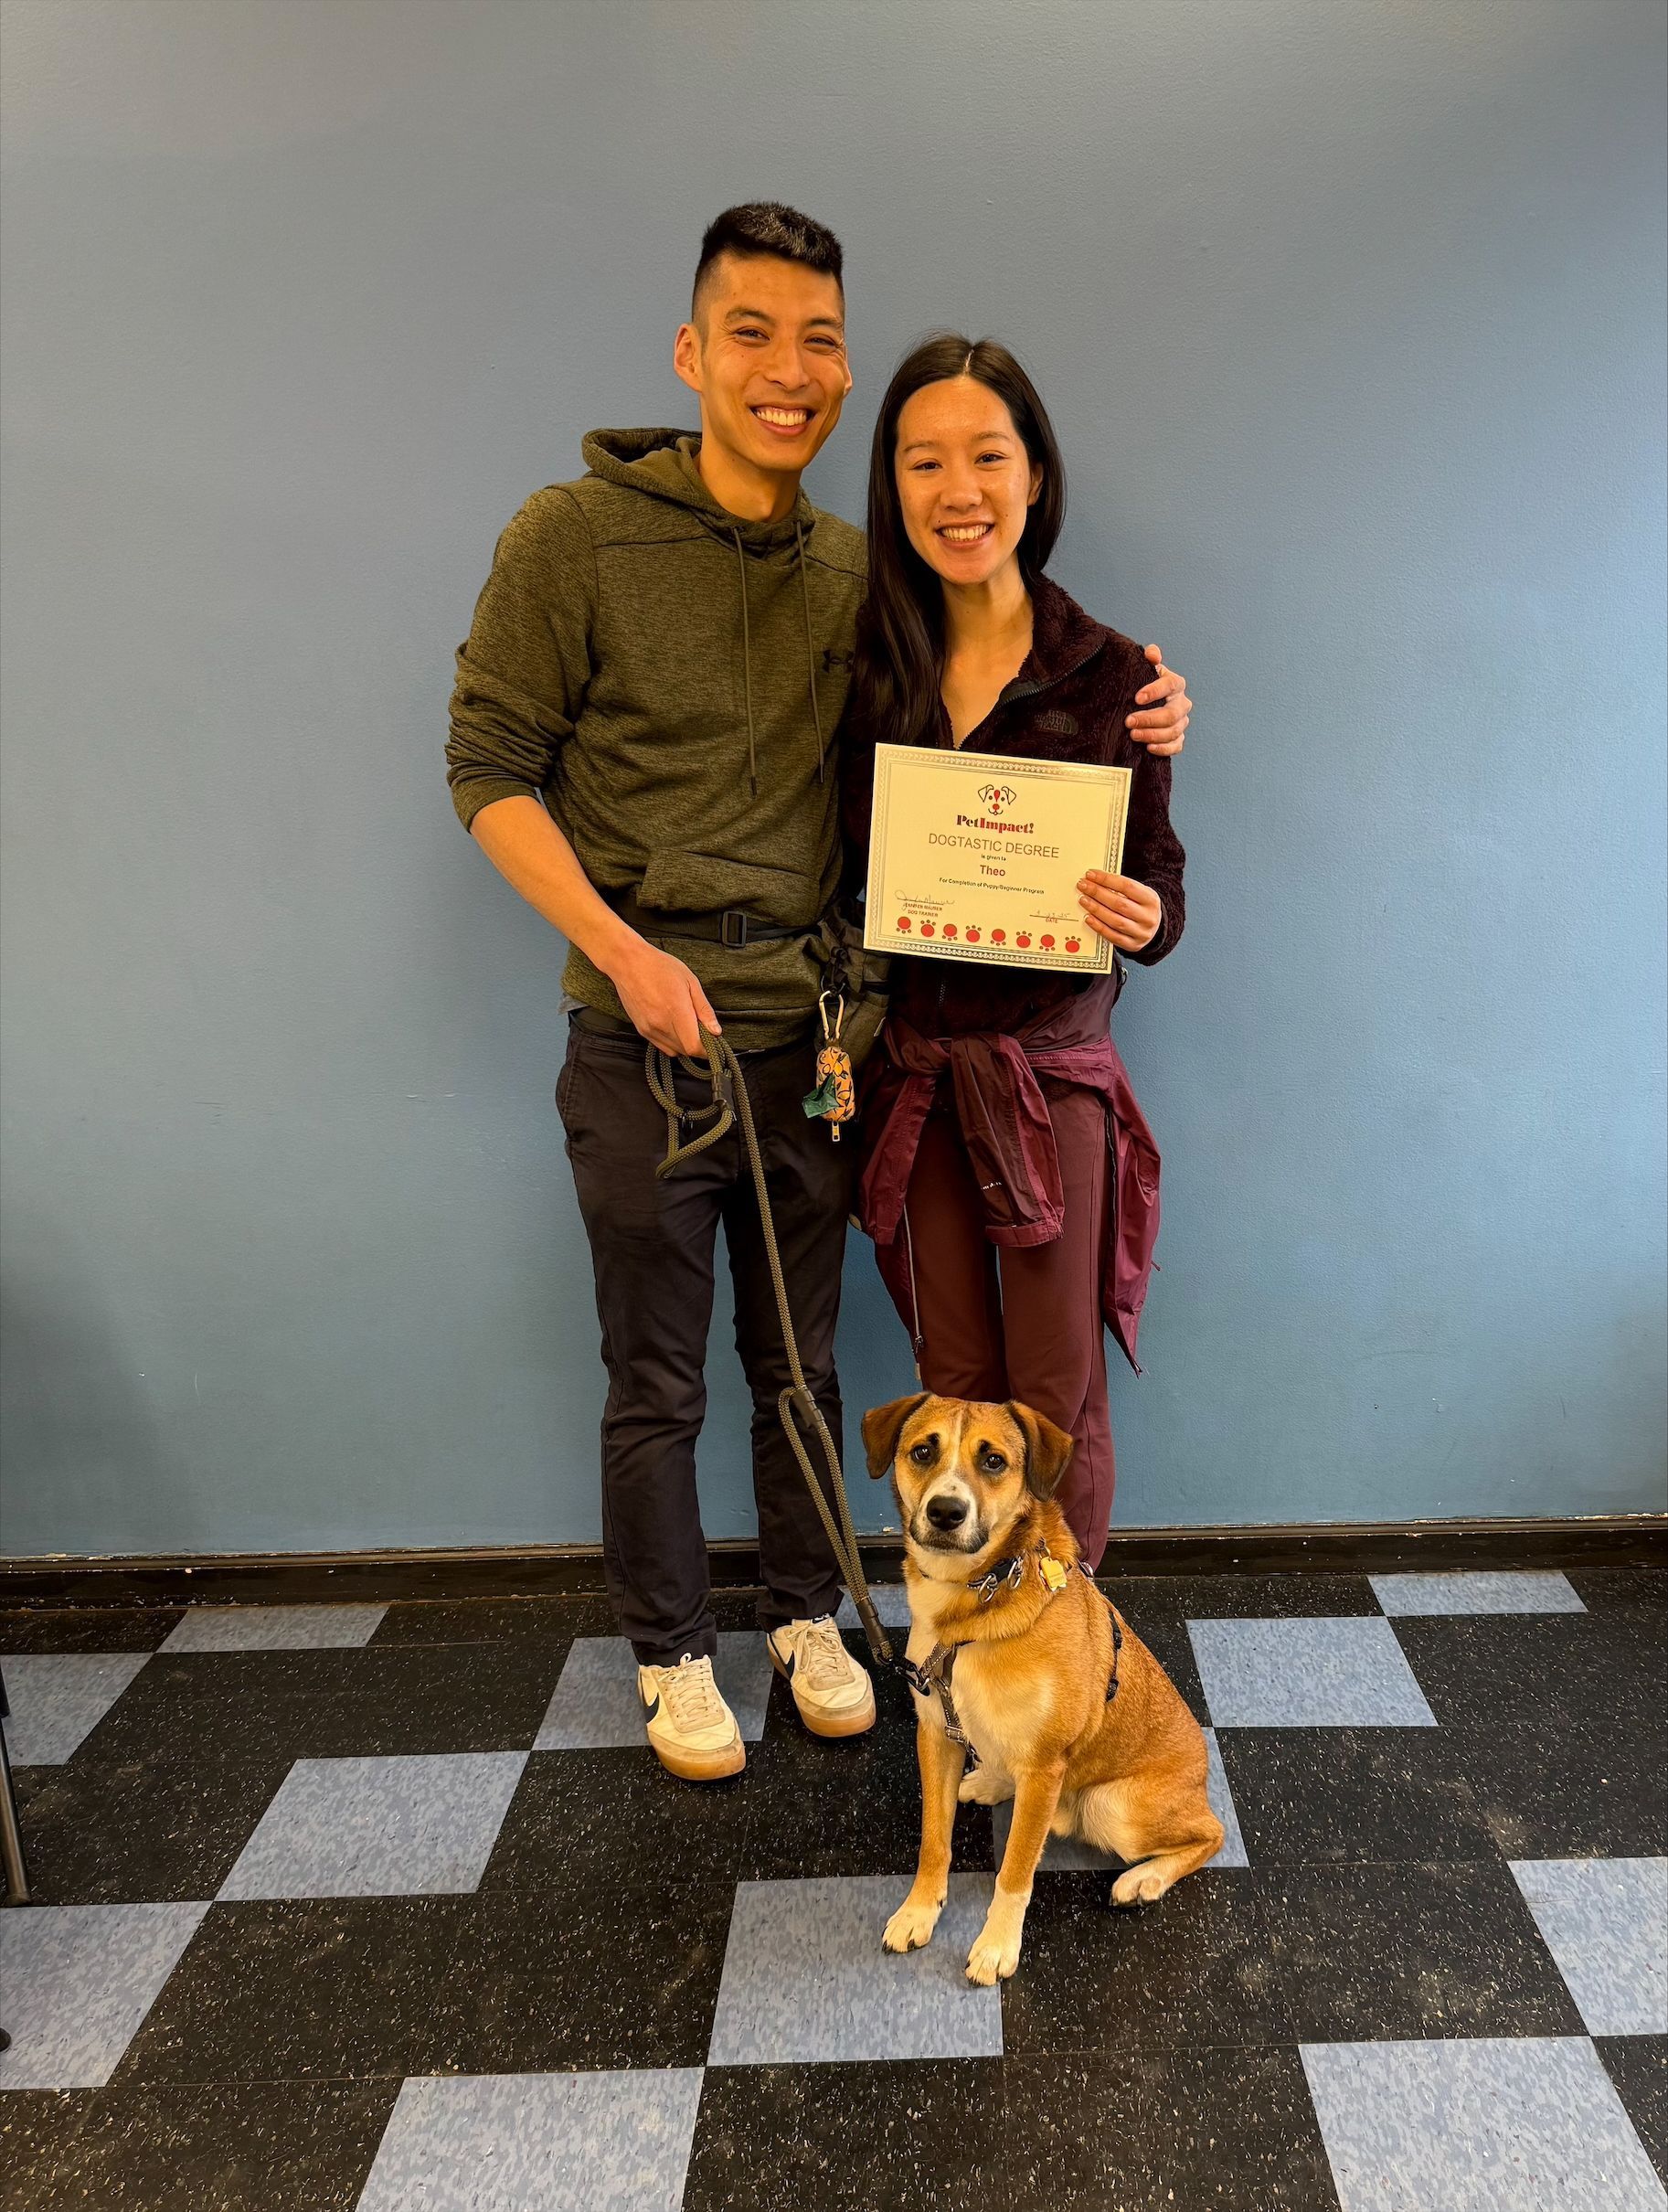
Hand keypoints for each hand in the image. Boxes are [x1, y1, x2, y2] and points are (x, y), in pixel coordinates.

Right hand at [607, 936, 719, 1054]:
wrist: (628, 963)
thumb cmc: (659, 967)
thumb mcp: (691, 982)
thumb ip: (704, 1009)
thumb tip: (715, 1030)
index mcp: (676, 1011)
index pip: (694, 1046)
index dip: (707, 1048)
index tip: (713, 1041)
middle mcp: (661, 1024)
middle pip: (686, 1051)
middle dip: (698, 1045)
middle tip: (702, 1029)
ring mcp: (649, 1029)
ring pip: (674, 1051)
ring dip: (685, 1044)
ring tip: (687, 1025)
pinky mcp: (641, 1030)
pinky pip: (661, 1046)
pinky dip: (672, 1042)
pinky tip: (674, 1026)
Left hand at [1077, 872, 1161, 951]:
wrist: (1154, 929)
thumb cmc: (1141, 907)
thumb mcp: (1139, 894)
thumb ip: (1121, 888)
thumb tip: (1095, 880)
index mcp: (1151, 900)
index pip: (1127, 886)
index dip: (1107, 879)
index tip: (1091, 874)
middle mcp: (1148, 917)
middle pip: (1119, 903)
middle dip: (1098, 893)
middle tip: (1083, 886)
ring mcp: (1141, 933)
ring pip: (1115, 920)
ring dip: (1096, 909)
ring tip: (1083, 900)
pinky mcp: (1132, 945)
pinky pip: (1112, 936)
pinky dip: (1098, 926)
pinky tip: (1088, 918)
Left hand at [1127, 644, 1189, 755]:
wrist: (1143, 703)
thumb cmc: (1143, 684)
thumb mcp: (1144, 668)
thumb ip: (1149, 657)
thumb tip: (1152, 654)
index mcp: (1176, 683)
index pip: (1169, 685)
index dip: (1154, 691)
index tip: (1136, 698)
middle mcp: (1182, 703)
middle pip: (1172, 714)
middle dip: (1149, 719)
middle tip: (1129, 721)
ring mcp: (1181, 722)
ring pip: (1173, 731)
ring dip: (1153, 735)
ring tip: (1133, 735)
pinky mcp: (1178, 738)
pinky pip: (1176, 746)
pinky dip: (1163, 748)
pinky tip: (1148, 747)